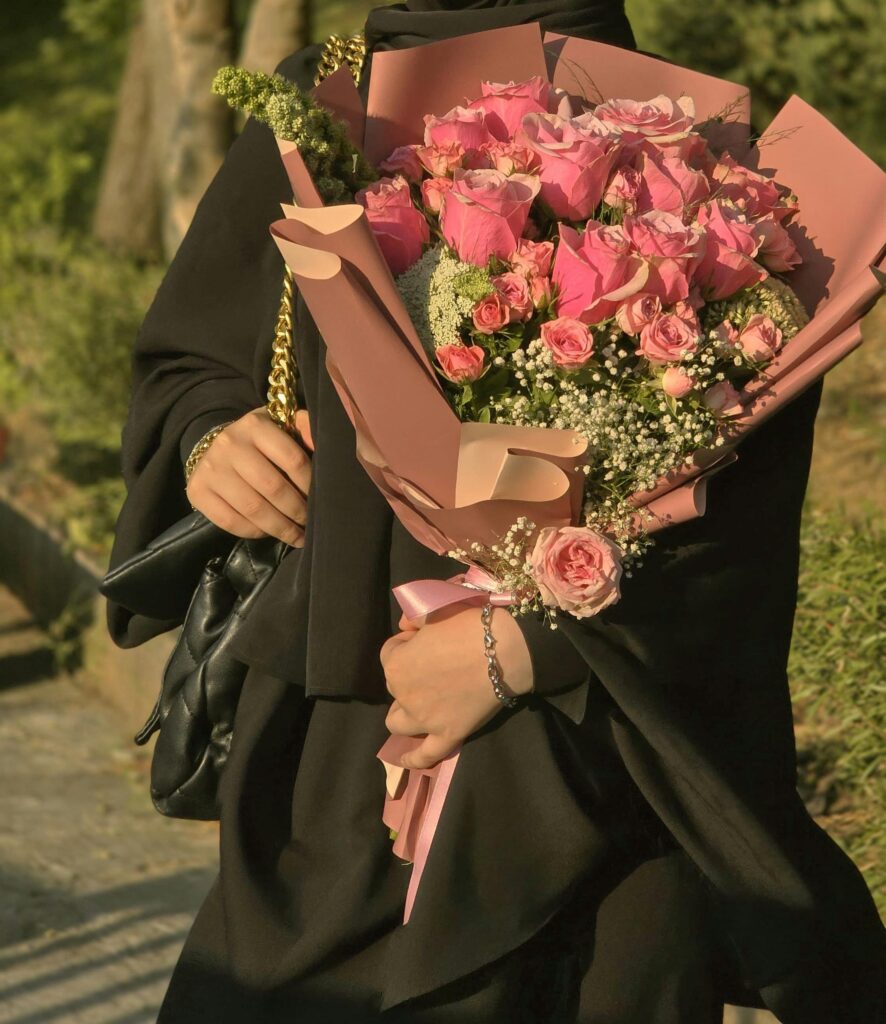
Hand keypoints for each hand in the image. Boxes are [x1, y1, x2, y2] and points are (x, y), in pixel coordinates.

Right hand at [186, 407, 313, 545]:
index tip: (321, 499)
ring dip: (280, 528)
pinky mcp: (197, 491)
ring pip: (253, 508)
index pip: (293, 459)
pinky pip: (230, 521)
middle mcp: (229, 443)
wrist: (215, 447)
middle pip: (273, 487)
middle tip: (311, 524)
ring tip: (296, 536)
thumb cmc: (260, 442)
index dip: (310, 485)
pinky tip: (269, 533)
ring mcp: (210, 468)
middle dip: (297, 512)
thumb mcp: (283, 426)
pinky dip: (254, 532)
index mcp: (256, 425)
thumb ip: (307, 430)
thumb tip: (325, 444)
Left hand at [380, 605, 533, 769]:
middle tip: (434, 664)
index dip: (407, 644)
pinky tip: (404, 760)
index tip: (424, 639)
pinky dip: (413, 759)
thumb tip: (405, 627)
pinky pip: (425, 754)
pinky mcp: (448, 735)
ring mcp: (425, 719)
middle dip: (408, 675)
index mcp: (396, 663)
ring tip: (419, 703)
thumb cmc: (469, 626)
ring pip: (398, 722)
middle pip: (395, 686)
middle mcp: (404, 694)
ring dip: (404, 712)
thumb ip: (413, 619)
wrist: (505, 650)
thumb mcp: (436, 612)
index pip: (389, 653)